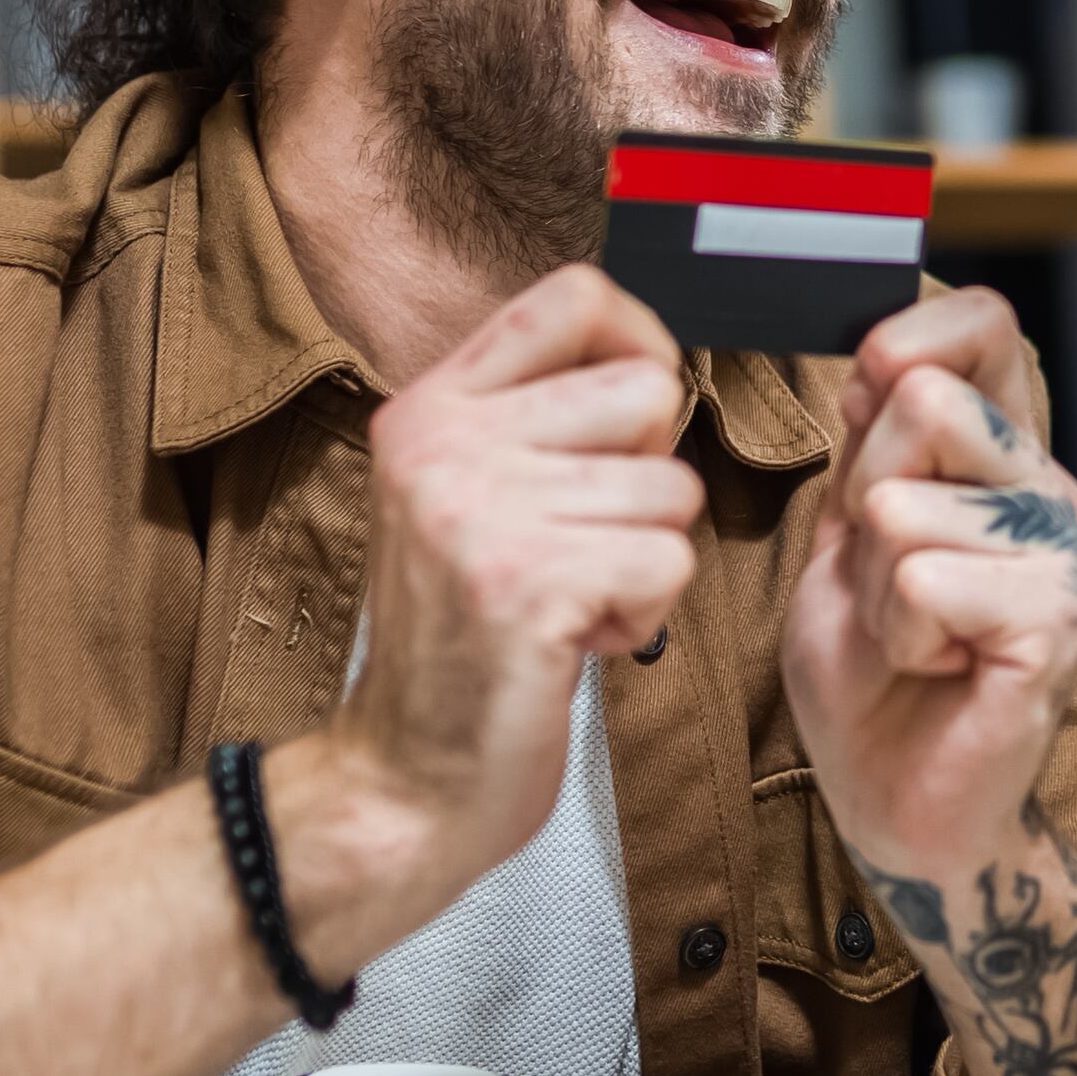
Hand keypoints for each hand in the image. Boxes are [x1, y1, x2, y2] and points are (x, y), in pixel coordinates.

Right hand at [280, 267, 700, 962]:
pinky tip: (578, 642)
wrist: (405, 779)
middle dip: (651, 475)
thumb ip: (533, 422)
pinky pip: (669, 560)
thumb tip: (652, 359)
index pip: (576, 296)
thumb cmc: (463, 643)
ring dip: (645, 557)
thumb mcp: (466, 499)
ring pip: (671, 486)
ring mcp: (478, 510)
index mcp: (430, 407)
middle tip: (589, 540)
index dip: (642, 345)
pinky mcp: (526, 582)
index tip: (635, 424)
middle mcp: (443, 442)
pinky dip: (645, 613)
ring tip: (571, 601)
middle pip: (646, 390)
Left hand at [782, 285, 1076, 884]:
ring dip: (875, 588)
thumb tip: (885, 357)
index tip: (866, 413)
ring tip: (909, 637)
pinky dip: (901, 632)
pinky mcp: (1054, 622)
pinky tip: (935, 666)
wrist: (896, 804)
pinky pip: (927, 579)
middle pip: (925, 402)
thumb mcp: (844, 539)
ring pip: (905, 503)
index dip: (906, 346)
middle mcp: (1046, 492)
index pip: (983, 325)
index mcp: (1002, 458)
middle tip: (887, 579)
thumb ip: (869, 448)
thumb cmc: (869, 678)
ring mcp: (1061, 555)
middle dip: (863, 496)